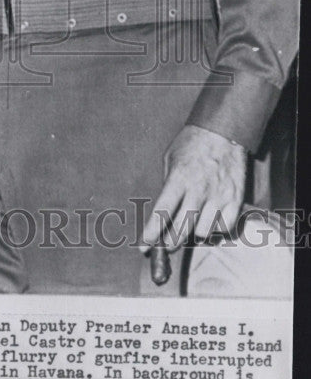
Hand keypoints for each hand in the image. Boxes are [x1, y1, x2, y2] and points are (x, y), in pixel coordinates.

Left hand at [140, 124, 245, 253]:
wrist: (223, 130)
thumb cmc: (192, 143)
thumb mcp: (170, 158)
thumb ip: (167, 184)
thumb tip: (164, 210)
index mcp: (178, 179)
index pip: (161, 213)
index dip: (151, 234)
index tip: (144, 248)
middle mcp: (198, 190)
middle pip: (181, 230)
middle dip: (170, 243)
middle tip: (166, 245)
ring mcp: (218, 196)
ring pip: (203, 232)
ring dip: (193, 234)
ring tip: (189, 228)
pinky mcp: (235, 199)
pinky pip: (224, 227)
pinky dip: (216, 229)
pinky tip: (209, 222)